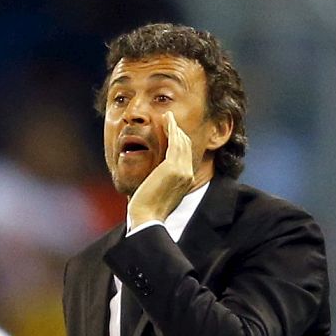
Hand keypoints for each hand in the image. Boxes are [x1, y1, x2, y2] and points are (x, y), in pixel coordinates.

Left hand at [127, 112, 195, 226]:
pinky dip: (171, 128)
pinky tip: (165, 120)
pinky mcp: (173, 167)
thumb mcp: (158, 192)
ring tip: (167, 116)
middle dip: (178, 131)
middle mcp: (188, 174)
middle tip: (168, 119)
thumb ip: (160, 180)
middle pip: (186, 146)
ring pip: (181, 141)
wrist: (147, 218)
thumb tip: (154, 176)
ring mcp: (182, 170)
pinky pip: (174, 141)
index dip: (179, 141)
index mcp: (186, 181)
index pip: (185, 155)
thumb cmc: (147, 209)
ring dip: (174, 126)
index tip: (170, 131)